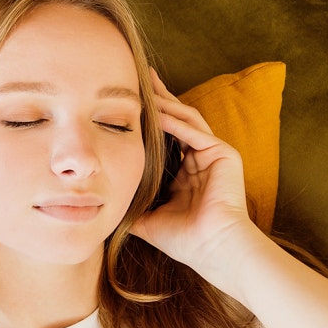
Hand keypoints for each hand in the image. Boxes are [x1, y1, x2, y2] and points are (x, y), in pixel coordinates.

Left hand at [130, 69, 256, 273]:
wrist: (211, 249)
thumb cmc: (184, 240)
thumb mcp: (148, 220)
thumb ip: (131, 207)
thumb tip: (103, 206)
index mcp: (187, 173)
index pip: (166, 136)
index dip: (149, 120)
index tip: (128, 104)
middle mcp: (202, 159)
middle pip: (177, 119)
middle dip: (158, 99)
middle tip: (139, 78)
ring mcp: (214, 155)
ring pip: (186, 119)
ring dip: (165, 103)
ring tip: (145, 86)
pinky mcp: (224, 154)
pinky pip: (195, 131)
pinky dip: (175, 121)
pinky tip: (156, 111)